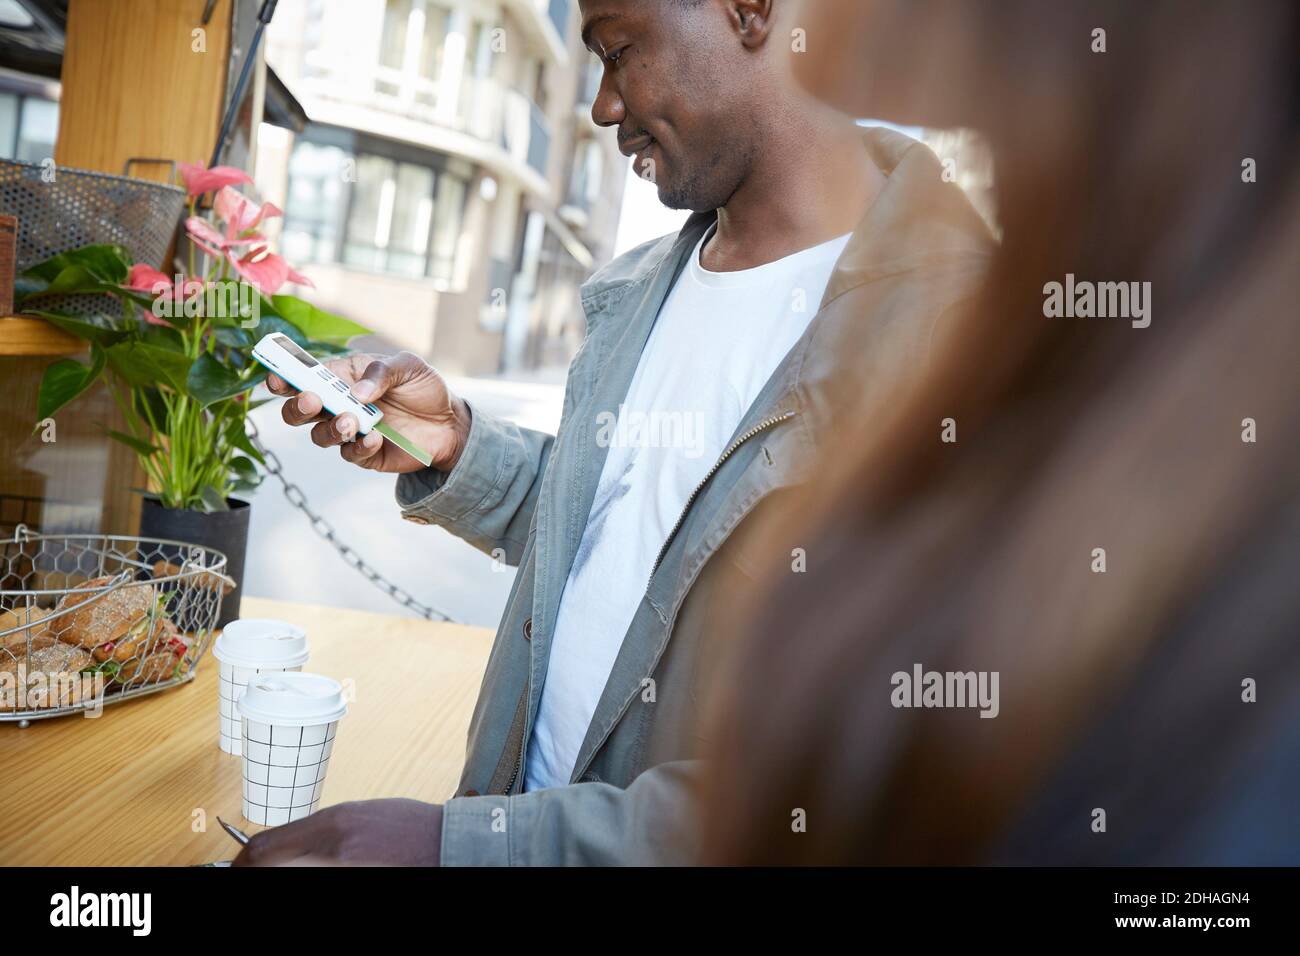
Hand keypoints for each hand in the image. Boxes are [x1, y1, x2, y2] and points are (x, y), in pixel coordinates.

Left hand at [232, 799, 442, 865]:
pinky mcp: (355, 879)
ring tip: (284, 869)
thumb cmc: (409, 826)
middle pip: (271, 863)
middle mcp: (334, 846)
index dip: (242, 862)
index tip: (236, 866)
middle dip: (255, 870)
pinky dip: (306, 876)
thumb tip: (288, 842)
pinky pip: (319, 878)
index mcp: (334, 822)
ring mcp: (344, 868)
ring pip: (293, 872)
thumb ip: (324, 828)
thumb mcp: (360, 815)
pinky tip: (314, 872)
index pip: (265, 847)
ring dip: (283, 873)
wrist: (445, 843)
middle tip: (248, 872)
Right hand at [267, 351, 470, 473]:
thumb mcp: (408, 366)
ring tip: (351, 421)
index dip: (284, 378)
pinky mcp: (365, 454)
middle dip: (298, 407)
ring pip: (320, 436)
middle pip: (299, 411)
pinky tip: (375, 438)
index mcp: (340, 378)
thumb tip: (357, 392)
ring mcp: (349, 431)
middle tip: (312, 401)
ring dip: (331, 429)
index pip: (303, 377)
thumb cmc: (422, 387)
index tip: (277, 379)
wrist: (450, 422)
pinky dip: (359, 446)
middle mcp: (337, 405)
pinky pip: (351, 454)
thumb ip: (381, 372)